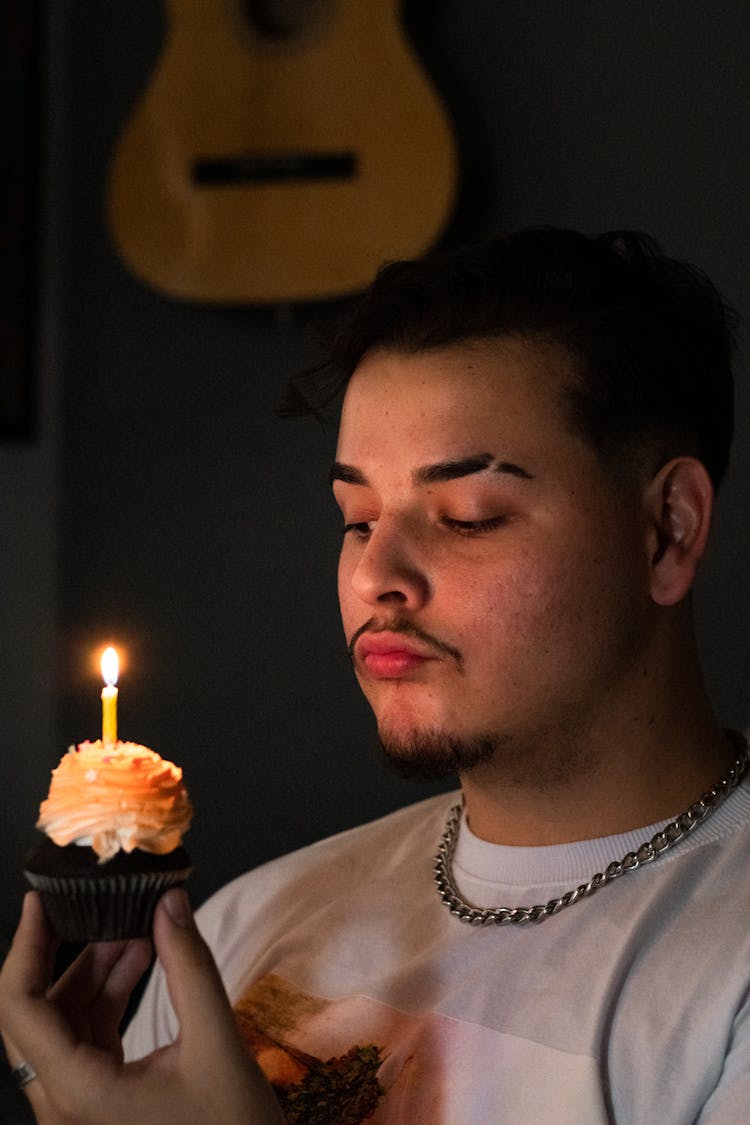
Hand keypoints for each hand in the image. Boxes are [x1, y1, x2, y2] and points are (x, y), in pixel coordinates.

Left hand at [0, 889, 283, 1124]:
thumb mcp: (216, 1041)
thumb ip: (189, 966)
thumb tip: (168, 900)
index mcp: (78, 1093)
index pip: (21, 1009)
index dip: (26, 947)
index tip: (40, 901)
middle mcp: (63, 1107)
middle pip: (33, 1016)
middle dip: (64, 954)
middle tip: (90, 905)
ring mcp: (77, 1110)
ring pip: (60, 1027)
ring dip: (93, 974)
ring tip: (137, 931)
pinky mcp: (97, 1107)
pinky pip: (84, 1042)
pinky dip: (106, 999)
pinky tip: (140, 963)